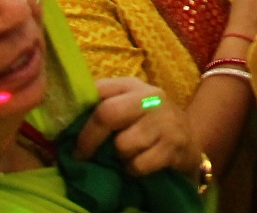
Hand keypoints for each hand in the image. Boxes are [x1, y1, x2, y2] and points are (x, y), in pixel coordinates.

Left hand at [73, 77, 201, 176]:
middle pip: (108, 113)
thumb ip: (103, 108)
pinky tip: (142, 164)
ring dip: (120, 157)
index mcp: (133, 86)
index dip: (77, 113)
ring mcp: (166, 119)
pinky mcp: (175, 143)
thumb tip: (67, 123)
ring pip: (123, 144)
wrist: (189, 142)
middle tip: (82, 156)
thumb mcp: (128, 110)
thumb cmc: (148, 127)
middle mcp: (151, 96)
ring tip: (128, 155)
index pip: (97, 89)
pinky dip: (135, 170)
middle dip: (90, 140)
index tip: (67, 133)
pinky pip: (139, 164)